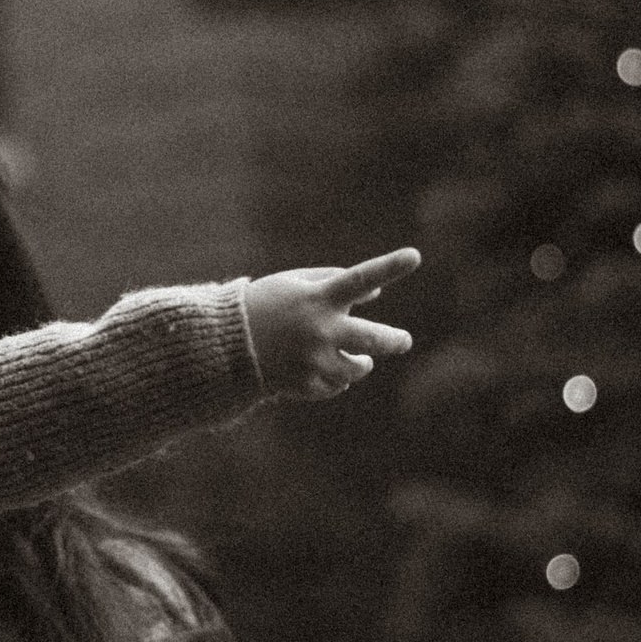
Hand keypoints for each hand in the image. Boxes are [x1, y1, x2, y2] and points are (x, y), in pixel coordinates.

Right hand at [242, 250, 420, 400]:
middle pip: (374, 340)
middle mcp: (320, 330)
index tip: (415, 255)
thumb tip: (377, 291)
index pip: (360, 278)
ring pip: (357, 368)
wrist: (225, 346)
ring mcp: (313, 360)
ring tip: (359, 360)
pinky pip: (335, 386)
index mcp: (318, 298)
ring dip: (360, 363)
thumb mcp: (296, 284)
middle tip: (403, 340)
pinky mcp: (305, 384)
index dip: (389, 267)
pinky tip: (321, 368)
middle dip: (394, 341)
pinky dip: (334, 378)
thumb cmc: (265, 305)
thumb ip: (336, 281)